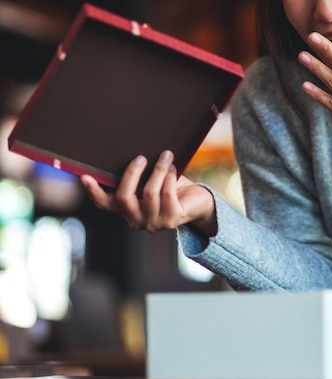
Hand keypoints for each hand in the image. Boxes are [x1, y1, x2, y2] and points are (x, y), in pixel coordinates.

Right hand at [81, 150, 216, 234]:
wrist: (198, 202)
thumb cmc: (172, 188)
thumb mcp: (149, 181)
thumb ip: (137, 176)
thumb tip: (129, 153)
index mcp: (127, 211)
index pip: (104, 204)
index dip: (93, 191)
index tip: (84, 176)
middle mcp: (137, 221)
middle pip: (125, 197)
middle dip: (132, 173)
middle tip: (141, 157)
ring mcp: (154, 223)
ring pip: (149, 193)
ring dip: (157, 170)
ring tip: (166, 156)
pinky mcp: (172, 220)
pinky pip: (167, 195)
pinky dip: (169, 178)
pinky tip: (174, 169)